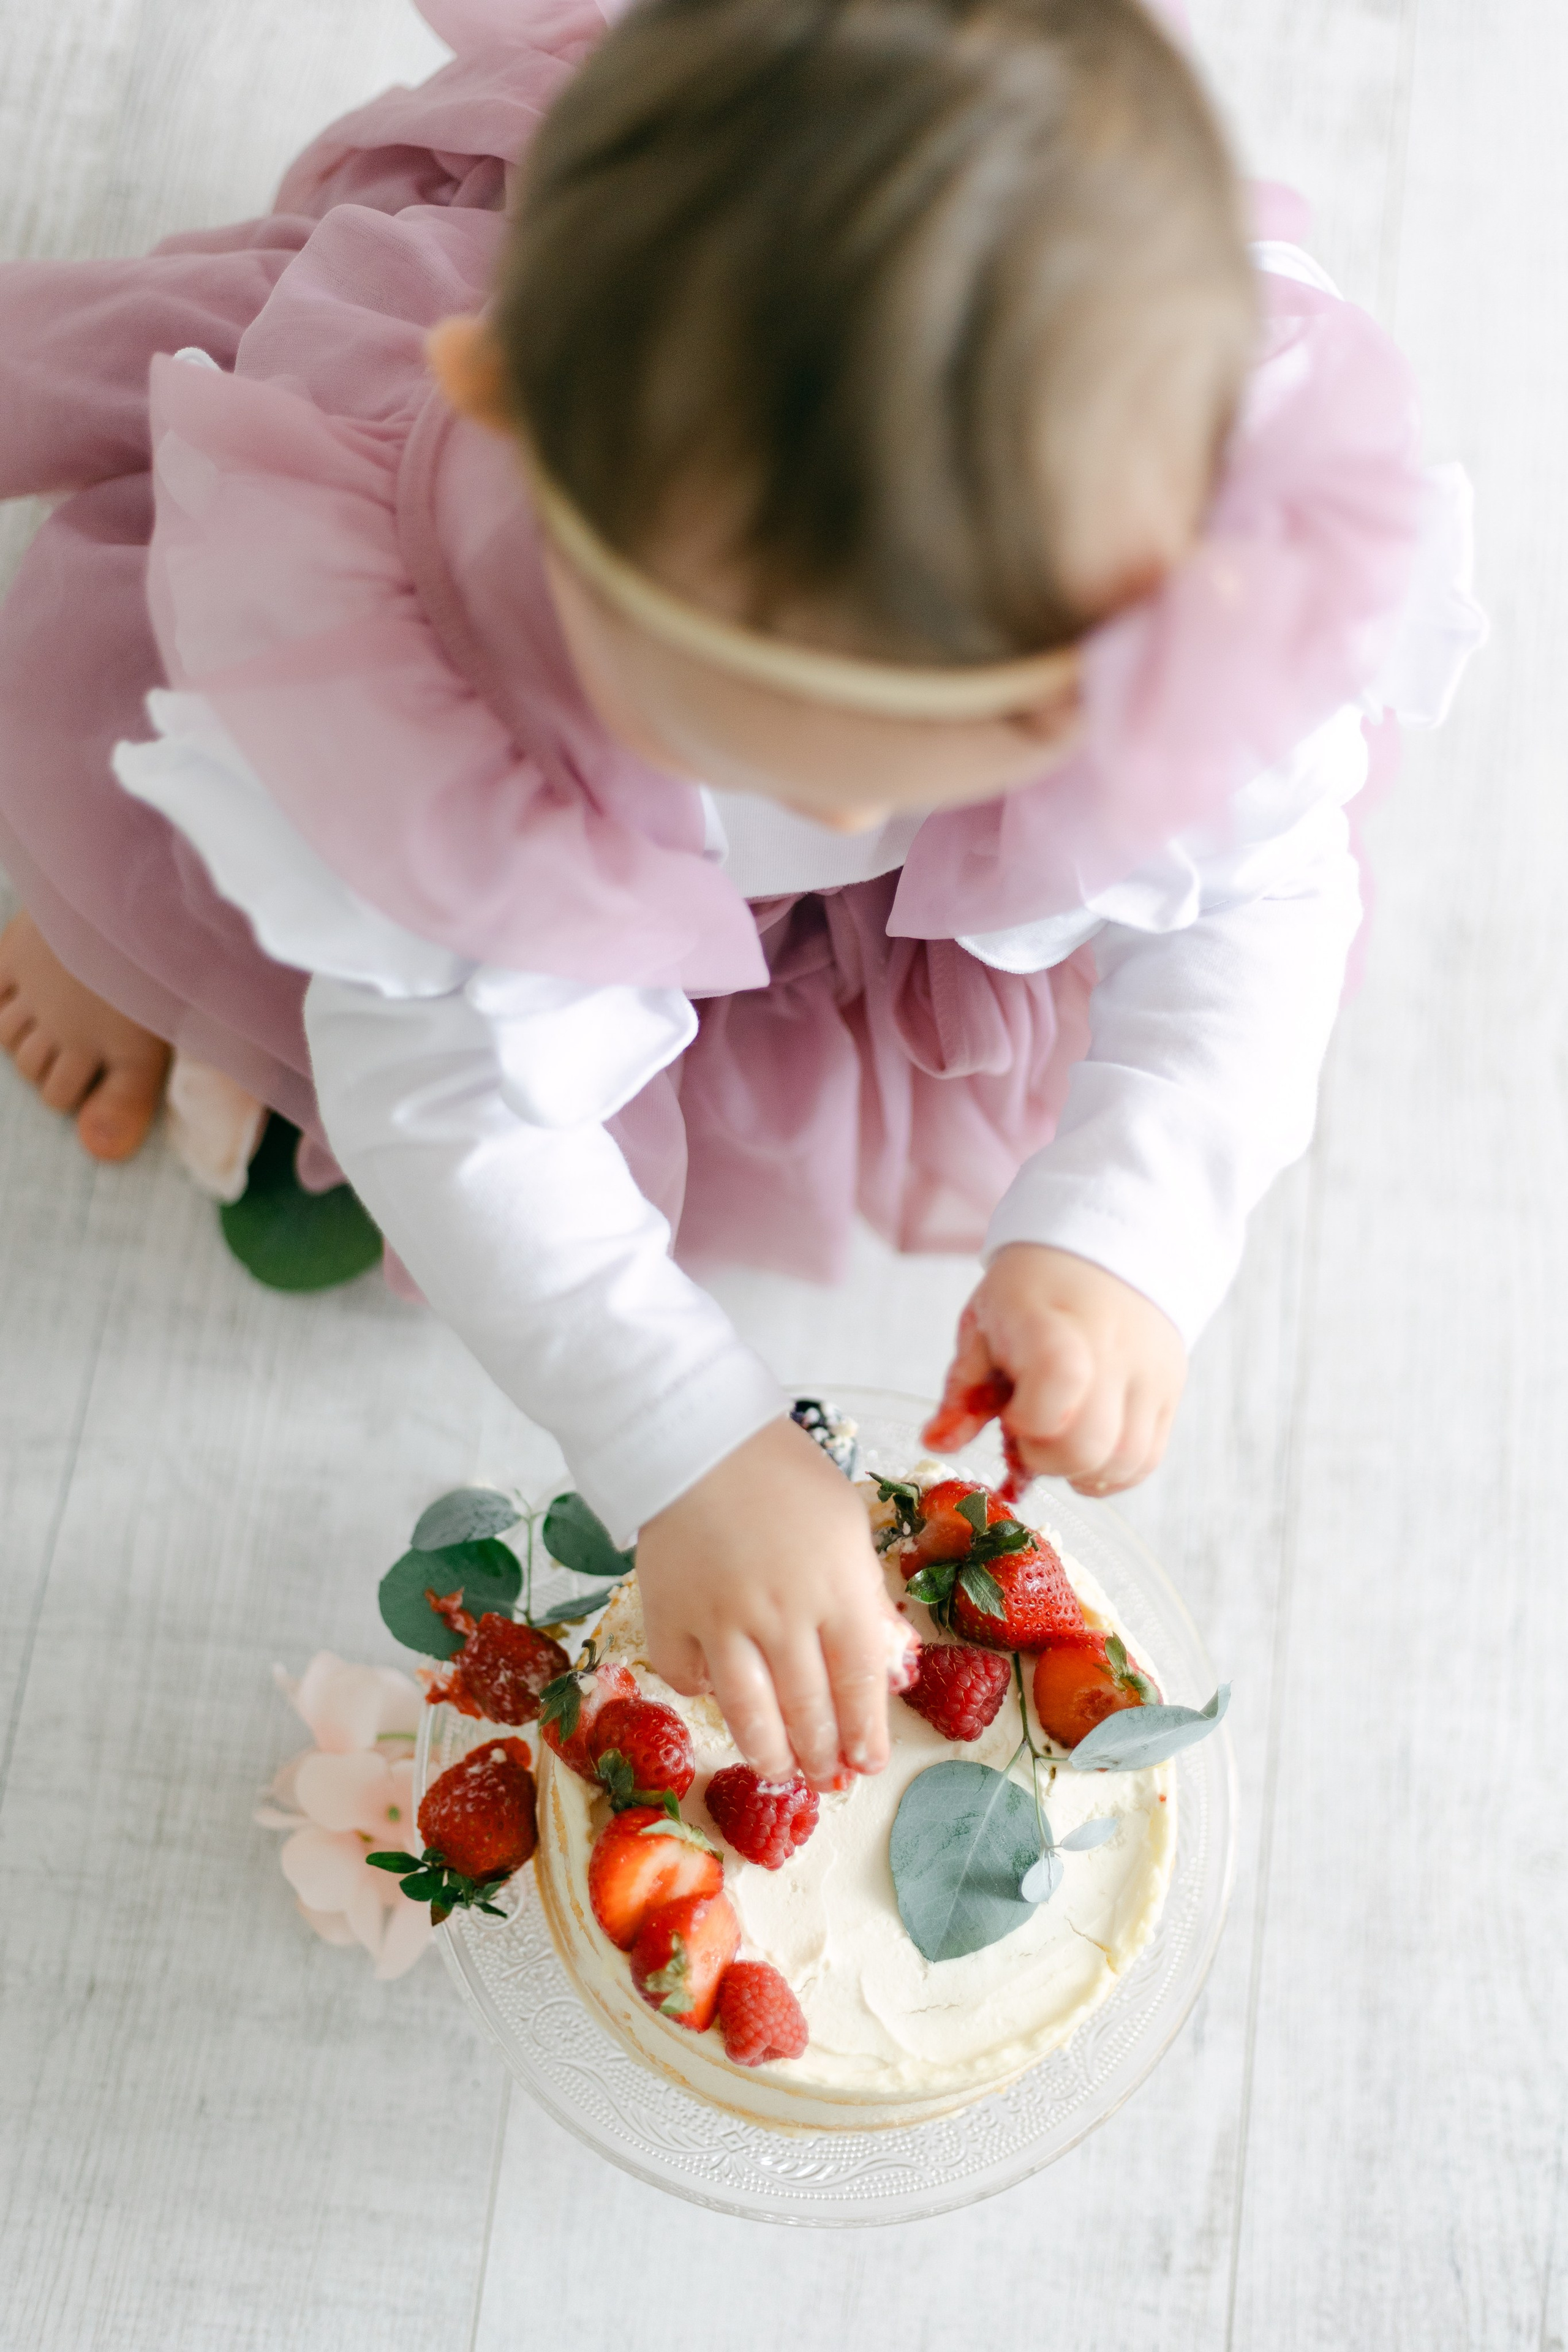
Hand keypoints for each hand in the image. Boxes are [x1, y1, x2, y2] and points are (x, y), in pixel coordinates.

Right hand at [636, 1417, 913, 1789]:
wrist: (698, 1439)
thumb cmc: (785, 1476)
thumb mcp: (848, 1527)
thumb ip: (865, 1597)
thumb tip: (886, 1667)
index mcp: (837, 1587)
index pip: (859, 1682)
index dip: (865, 1732)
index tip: (869, 1763)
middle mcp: (782, 1612)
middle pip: (807, 1709)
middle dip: (822, 1754)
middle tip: (827, 1778)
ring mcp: (720, 1618)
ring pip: (747, 1712)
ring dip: (768, 1753)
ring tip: (779, 1769)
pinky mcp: (668, 1615)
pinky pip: (686, 1675)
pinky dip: (701, 1692)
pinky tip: (716, 1693)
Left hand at [930, 1244, 1185, 1495]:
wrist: (1102, 1250)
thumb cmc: (1030, 1291)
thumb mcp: (982, 1327)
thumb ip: (961, 1392)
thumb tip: (935, 1444)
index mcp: (1052, 1323)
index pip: (1058, 1384)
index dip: (1026, 1420)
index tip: (1009, 1412)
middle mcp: (1112, 1348)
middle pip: (1089, 1444)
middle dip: (1047, 1458)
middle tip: (1028, 1433)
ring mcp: (1149, 1371)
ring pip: (1124, 1461)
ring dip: (1080, 1470)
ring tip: (1057, 1439)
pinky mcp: (1170, 1390)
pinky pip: (1146, 1459)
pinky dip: (1111, 1471)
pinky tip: (1085, 1449)